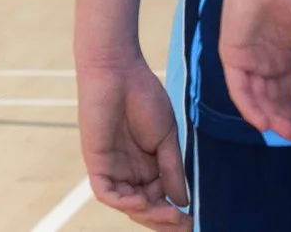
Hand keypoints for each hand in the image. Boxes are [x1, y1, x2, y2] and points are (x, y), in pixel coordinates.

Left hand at [76, 55, 187, 229]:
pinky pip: (107, 193)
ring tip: (171, 217)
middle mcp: (129, 173)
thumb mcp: (168, 138)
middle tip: (185, 226)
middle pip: (144, 206)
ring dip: (147, 214)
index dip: (174, 212)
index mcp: (147, 166)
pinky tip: (142, 202)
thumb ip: (172, 169)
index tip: (193, 221)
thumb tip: (184, 200)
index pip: (159, 198)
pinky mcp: (97, 165)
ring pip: (127, 204)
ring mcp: (112, 170)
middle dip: (163, 219)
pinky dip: (123, 201)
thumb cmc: (145, 99)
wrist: (120, 74)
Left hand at [217, 0, 290, 144]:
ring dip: (269, 116)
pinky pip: (239, 88)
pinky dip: (250, 106)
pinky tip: (264, 120)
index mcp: (282, 55)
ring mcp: (246, 60)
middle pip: (270, 100)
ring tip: (285, 132)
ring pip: (255, 98)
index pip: (285, 93)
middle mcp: (262, 62)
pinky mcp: (231, 56)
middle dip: (283, 119)